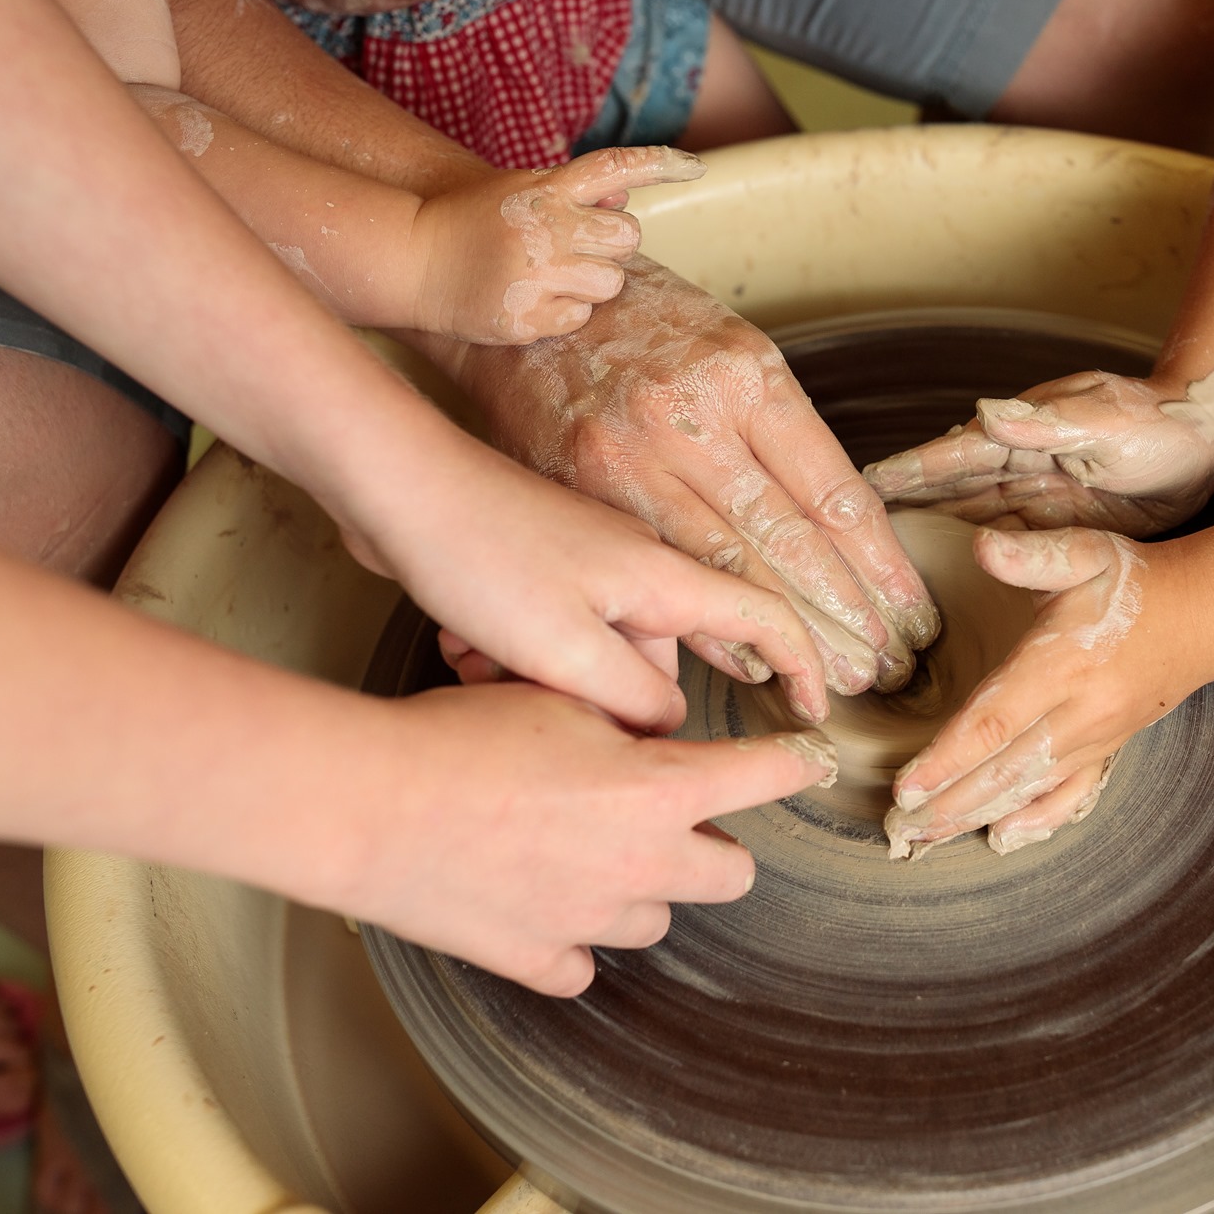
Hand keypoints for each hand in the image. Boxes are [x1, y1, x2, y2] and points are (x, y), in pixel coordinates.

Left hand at [332, 433, 827, 731]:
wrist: (393, 486)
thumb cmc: (478, 552)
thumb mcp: (565, 649)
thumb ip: (633, 697)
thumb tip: (665, 727)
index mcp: (662, 577)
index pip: (762, 617)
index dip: (802, 663)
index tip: (819, 707)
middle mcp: (636, 567)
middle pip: (659, 661)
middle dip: (609, 701)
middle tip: (543, 704)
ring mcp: (588, 567)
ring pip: (597, 657)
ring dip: (548, 682)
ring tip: (484, 666)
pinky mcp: (541, 573)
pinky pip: (552, 638)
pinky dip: (515, 658)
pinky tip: (463, 649)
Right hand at [336, 682, 838, 994]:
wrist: (371, 805)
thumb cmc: (457, 735)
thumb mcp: (559, 696)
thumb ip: (622, 720)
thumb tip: (647, 730)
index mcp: (658, 789)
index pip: (766, 775)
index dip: (794, 762)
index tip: (805, 759)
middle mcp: (641, 862)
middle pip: (731, 873)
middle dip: (715, 844)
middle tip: (677, 816)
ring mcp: (591, 919)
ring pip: (657, 918)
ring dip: (641, 887)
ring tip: (592, 850)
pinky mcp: (537, 958)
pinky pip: (582, 963)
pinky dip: (573, 938)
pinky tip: (545, 901)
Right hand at [409, 147, 704, 343]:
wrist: (410, 260)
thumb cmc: (470, 223)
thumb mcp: (518, 192)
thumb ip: (572, 193)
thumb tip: (625, 196)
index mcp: (544, 189)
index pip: (613, 167)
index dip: (659, 164)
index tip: (696, 166)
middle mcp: (544, 227)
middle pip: (627, 238)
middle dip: (609, 247)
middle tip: (572, 249)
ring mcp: (535, 273)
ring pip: (610, 284)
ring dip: (589, 284)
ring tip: (547, 276)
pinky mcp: (525, 317)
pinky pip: (579, 317)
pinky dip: (561, 312)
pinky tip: (528, 300)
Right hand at [449, 259, 937, 696]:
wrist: (524, 307)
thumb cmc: (644, 327)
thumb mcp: (730, 348)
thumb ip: (778, 433)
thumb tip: (840, 529)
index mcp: (747, 376)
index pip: (833, 491)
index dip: (879, 563)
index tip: (911, 610)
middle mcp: (692, 418)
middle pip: (790, 538)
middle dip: (847, 613)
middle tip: (887, 666)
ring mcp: (632, 458)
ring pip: (729, 566)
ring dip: (790, 633)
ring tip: (836, 678)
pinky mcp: (586, 491)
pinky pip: (662, 572)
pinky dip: (709, 625)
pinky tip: (753, 661)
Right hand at [863, 371, 1213, 536]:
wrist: (1208, 437)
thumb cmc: (1160, 421)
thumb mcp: (1106, 420)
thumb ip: (1048, 421)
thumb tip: (983, 413)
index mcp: (1022, 434)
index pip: (949, 456)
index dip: (904, 473)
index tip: (857, 485)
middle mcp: (1018, 465)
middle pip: (945, 494)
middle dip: (899, 513)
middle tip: (845, 538)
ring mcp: (1034, 496)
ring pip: (966, 523)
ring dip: (928, 543)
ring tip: (880, 570)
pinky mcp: (1056, 523)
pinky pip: (1003, 547)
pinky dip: (970, 562)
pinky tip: (945, 585)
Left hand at [883, 527, 1203, 857]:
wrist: (1202, 616)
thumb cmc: (1134, 581)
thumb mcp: (1085, 553)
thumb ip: (1032, 554)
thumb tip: (981, 546)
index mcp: (1063, 664)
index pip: (995, 722)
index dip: (948, 758)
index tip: (907, 785)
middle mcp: (1080, 711)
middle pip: (1004, 769)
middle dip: (949, 801)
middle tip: (900, 825)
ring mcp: (1096, 737)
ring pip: (1030, 789)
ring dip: (977, 815)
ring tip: (929, 836)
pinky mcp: (1108, 750)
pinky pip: (1071, 796)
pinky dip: (1037, 820)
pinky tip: (1003, 834)